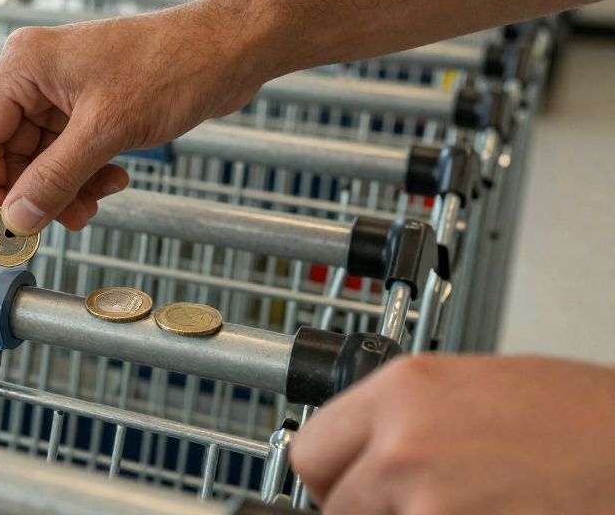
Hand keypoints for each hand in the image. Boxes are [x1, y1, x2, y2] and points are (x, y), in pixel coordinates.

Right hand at [0, 0, 272, 233]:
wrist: (231, 49)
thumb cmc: (174, 64)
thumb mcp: (106, 130)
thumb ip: (55, 178)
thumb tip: (17, 218)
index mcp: (25, 65)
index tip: (4, 227)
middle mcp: (37, 75)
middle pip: (11, 153)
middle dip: (36, 192)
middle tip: (60, 224)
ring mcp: (64, 90)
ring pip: (42, 159)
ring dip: (65, 189)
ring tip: (95, 205)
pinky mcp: (91, 105)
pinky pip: (71, 153)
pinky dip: (86, 176)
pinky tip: (114, 180)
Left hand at [291, 355, 614, 513]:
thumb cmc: (580, 417)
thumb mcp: (469, 388)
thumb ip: (405, 418)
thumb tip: (368, 450)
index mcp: (399, 391)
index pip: (310, 453)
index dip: (332, 479)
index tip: (349, 487)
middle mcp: (402, 443)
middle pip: (337, 506)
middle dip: (369, 512)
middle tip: (413, 505)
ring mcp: (428, 500)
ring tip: (467, 506)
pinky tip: (491, 514)